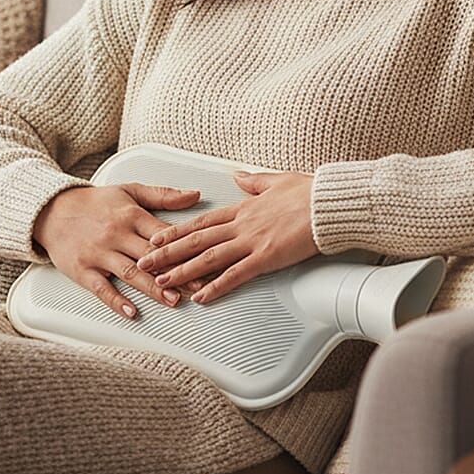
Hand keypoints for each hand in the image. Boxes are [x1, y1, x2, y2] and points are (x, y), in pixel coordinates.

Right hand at [32, 182, 200, 320]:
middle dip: (175, 272)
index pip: (163, 234)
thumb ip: (164, 195)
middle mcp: (116, 234)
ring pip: (129, 273)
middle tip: (198, 286)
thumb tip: (195, 196)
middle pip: (150, 256)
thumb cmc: (97, 202)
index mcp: (131, 215)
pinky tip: (131, 311)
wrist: (53, 209)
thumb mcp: (130, 191)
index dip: (185, 247)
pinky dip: (116, 300)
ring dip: (152, 288)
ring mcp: (99, 253)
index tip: (205, 259)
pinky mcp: (82, 269)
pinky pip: (100, 287)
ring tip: (174, 300)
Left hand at [135, 171, 319, 303]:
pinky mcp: (266, 257)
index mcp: (243, 208)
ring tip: (161, 282)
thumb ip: (253, 182)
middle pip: (196, 240)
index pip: (201, 222)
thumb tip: (238, 177)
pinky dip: (216, 286)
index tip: (157, 238)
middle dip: (167, 252)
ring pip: (208, 258)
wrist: (328, 203)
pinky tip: (201, 296)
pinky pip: (236, 274)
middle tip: (144, 262)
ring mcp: (252, 241)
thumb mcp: (276, 180)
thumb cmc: (309, 193)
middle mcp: (241, 224)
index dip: (176, 231)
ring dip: (182, 270)